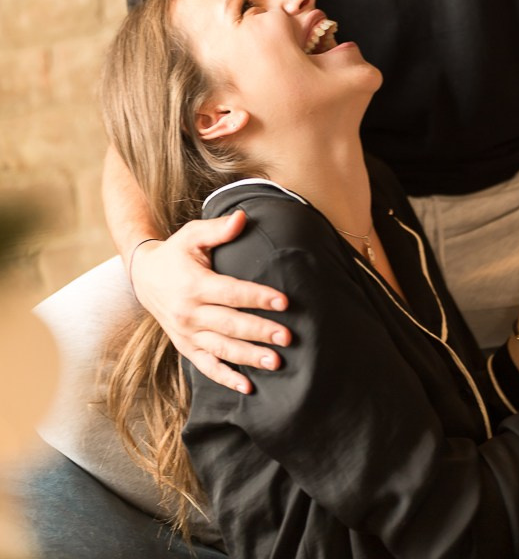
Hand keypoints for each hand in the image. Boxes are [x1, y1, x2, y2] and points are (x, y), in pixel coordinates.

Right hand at [130, 211, 290, 392]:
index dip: (258, 297)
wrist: (144, 277)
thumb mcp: (193, 235)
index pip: (231, 293)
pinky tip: (248, 387)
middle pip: (230, 324)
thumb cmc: (176, 253)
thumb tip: (243, 217)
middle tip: (287, 337)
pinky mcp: (185, 346)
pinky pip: (207, 366)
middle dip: (259, 331)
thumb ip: (218, 228)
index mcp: (195, 284)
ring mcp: (186, 333)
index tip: (284, 302)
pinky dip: (226, 378)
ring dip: (248, 357)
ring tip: (275, 362)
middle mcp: (190, 312)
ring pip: (221, 348)